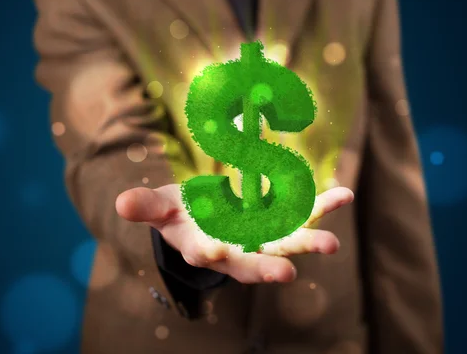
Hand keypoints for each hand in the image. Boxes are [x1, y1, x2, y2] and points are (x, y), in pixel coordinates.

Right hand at [116, 184, 353, 283]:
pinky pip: (305, 213)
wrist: (208, 217)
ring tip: (331, 244)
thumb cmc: (181, 215)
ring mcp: (263, 237)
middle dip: (268, 267)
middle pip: (254, 262)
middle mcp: (238, 249)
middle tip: (286, 273)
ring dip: (309, 242)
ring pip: (287, 242)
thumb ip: (147, 207)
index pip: (206, 255)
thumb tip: (121, 203)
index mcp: (206, 248)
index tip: (210, 251)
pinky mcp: (281, 220)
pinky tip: (345, 194)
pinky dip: (323, 206)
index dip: (209, 253)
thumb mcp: (162, 208)